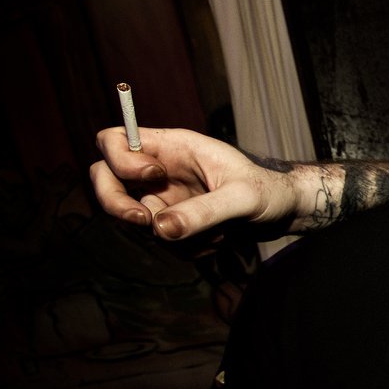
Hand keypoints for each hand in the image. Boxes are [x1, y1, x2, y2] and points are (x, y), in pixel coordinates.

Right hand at [90, 126, 302, 240]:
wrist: (284, 213)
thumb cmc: (268, 192)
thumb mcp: (244, 199)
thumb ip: (205, 211)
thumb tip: (159, 229)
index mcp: (172, 146)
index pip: (114, 140)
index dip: (120, 159)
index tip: (154, 177)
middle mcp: (160, 170)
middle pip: (105, 178)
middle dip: (116, 204)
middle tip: (144, 222)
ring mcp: (163, 198)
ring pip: (137, 220)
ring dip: (175, 235)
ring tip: (218, 231)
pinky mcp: (173, 223)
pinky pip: (162, 242)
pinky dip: (188, 248)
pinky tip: (219, 241)